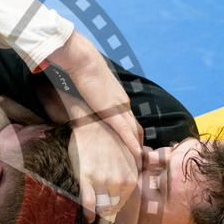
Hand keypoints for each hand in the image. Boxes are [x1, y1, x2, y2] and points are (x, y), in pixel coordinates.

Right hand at [47, 32, 142, 158]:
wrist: (84, 62)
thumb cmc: (83, 71)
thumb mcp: (90, 88)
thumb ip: (92, 96)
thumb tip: (84, 100)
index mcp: (119, 98)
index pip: (130, 119)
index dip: (134, 134)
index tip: (134, 146)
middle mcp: (124, 103)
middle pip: (136, 127)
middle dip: (139, 143)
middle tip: (140, 159)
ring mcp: (120, 107)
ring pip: (135, 131)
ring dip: (138, 147)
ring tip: (140, 161)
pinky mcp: (113, 111)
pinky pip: (126, 131)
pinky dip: (132, 144)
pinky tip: (137, 154)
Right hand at [69, 118, 138, 223]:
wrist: (93, 123)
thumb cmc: (111, 138)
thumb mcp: (131, 153)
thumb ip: (136, 168)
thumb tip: (138, 176)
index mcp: (131, 177)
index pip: (124, 203)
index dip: (117, 211)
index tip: (112, 216)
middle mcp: (118, 181)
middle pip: (114, 208)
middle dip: (109, 219)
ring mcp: (102, 181)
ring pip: (103, 208)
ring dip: (100, 220)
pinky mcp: (85, 179)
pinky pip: (88, 203)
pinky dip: (88, 214)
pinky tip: (88, 218)